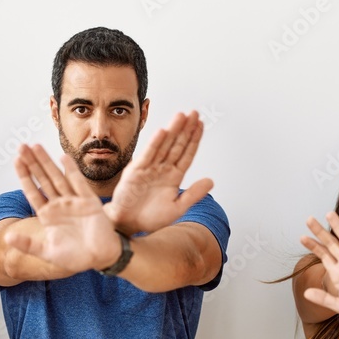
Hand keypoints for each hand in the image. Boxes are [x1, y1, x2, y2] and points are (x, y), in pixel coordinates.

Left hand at [6, 144, 120, 272]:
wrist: (101, 258)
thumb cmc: (76, 257)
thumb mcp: (47, 253)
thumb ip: (27, 245)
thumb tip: (6, 238)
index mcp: (48, 216)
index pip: (33, 192)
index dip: (24, 177)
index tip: (16, 161)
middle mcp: (59, 205)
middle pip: (43, 180)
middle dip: (32, 163)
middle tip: (21, 146)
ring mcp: (74, 201)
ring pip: (57, 177)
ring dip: (47, 162)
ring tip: (35, 146)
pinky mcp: (88, 202)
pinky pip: (78, 183)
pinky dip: (71, 171)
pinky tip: (62, 158)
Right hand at [104, 111, 213, 233]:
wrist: (128, 225)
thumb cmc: (150, 218)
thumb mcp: (177, 208)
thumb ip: (193, 194)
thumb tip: (211, 181)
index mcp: (174, 177)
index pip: (186, 154)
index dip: (194, 139)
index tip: (200, 125)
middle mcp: (162, 169)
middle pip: (177, 145)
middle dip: (185, 129)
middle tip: (194, 113)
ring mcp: (149, 169)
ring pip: (163, 146)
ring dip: (172, 131)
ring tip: (181, 116)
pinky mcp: (136, 172)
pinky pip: (147, 155)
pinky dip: (154, 144)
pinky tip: (162, 132)